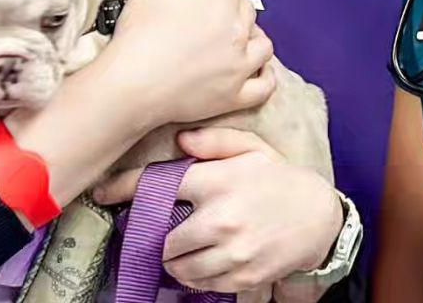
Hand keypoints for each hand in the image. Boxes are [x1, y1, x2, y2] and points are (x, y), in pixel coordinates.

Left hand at [93, 127, 344, 294]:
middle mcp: (220, 217)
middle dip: (155, 235)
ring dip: (172, 259)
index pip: (159, 185)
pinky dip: (193, 276)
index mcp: (218, 181)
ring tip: (179, 247)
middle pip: (162, 237)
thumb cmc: (280, 178)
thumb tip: (180, 138)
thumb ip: (214, 140)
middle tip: (157, 230)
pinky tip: (200, 261)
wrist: (319, 217)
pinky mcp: (241, 276)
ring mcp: (231, 251)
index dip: (125, 189)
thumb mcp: (251, 148)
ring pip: (177, 266)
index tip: (103, 193)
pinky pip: (200, 284)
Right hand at [105, 0, 275, 126]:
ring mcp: (238, 66)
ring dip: (254, 35)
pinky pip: (264, 86)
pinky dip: (265, 75)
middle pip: (247, 8)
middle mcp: (236, 31)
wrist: (131, 84)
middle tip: (219, 4)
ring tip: (241, 36)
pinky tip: (259, 69)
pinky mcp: (233, 96)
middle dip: (235, 2)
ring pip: (262, 45)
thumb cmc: (140, 36)